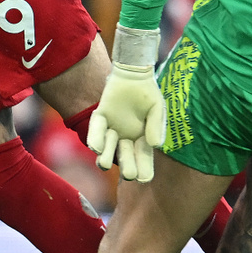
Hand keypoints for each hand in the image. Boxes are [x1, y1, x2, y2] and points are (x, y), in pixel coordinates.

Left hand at [87, 26, 164, 181]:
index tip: (144, 179)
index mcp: (141, 138)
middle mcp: (125, 137)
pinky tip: (95, 147)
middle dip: (127, 165)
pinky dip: (95, 137)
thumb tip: (155, 145)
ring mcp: (112, 128)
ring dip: (106, 156)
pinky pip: (97, 129)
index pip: (143, 157)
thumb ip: (156, 126)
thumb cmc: (148, 92)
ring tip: (104, 164)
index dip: (144, 168)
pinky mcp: (100, 116)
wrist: (133, 73)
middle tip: (129, 176)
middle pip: (124, 156)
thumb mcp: (157, 109)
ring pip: (108, 147)